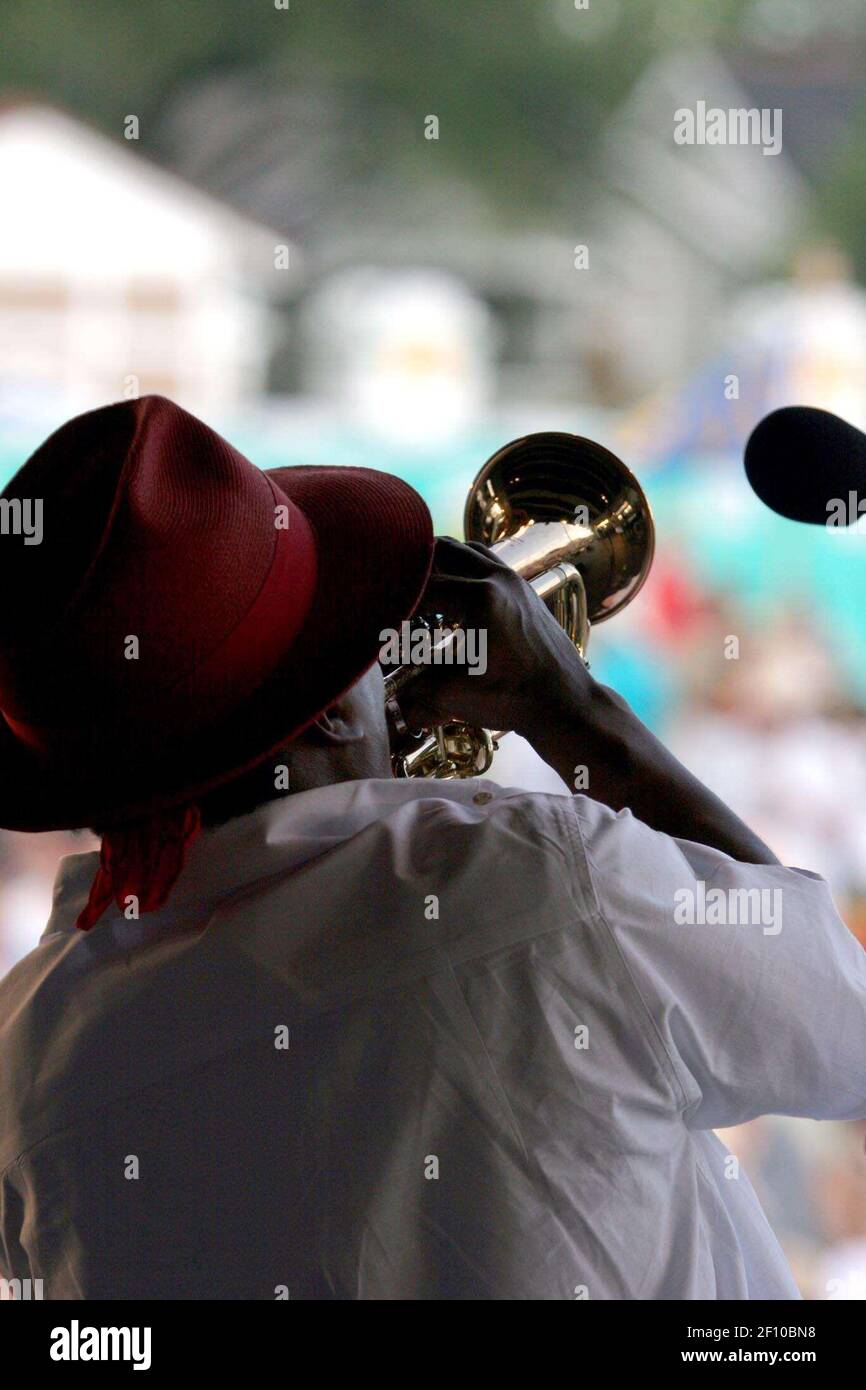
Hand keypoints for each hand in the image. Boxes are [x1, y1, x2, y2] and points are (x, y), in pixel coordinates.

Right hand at [395, 536, 591, 737]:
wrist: (565, 702)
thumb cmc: (515, 700)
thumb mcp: (455, 696)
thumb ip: (412, 688)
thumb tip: (381, 687)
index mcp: (479, 599)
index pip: (419, 586)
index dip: (390, 599)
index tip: (372, 612)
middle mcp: (496, 579)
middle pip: (437, 552)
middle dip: (408, 571)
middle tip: (385, 592)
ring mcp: (512, 578)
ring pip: (461, 550)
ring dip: (434, 564)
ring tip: (412, 589)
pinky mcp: (520, 586)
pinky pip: (483, 559)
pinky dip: (459, 566)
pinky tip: (448, 591)